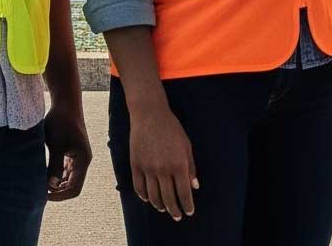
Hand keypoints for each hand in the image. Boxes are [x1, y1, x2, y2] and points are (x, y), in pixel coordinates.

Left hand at [44, 95, 91, 200]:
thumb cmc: (60, 121)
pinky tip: (44, 175)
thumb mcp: (56, 144)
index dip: (60, 196)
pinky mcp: (71, 153)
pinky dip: (56, 176)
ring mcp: (78, 158)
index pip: (74, 188)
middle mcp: (83, 161)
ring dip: (56, 184)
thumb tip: (52, 186)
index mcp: (83, 160)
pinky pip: (65, 171)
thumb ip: (55, 165)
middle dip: (57, 191)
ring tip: (39, 184)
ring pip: (68, 179)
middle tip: (38, 191)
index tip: (43, 195)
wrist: (65, 103)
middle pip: (72, 186)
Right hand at [126, 98, 199, 222]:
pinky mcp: (136, 165)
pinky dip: (144, 196)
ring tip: (163, 209)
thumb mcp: (186, 146)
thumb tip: (194, 186)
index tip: (189, 212)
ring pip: (153, 196)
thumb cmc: (171, 129)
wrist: (150, 115)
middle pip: (168, 198)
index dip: (187, 205)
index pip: (184, 193)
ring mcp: (148, 168)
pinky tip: (148, 199)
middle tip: (177, 216)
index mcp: (178, 164)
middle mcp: (163, 169)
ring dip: (159, 205)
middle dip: (174, 210)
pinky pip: (139, 187)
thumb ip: (191, 167)